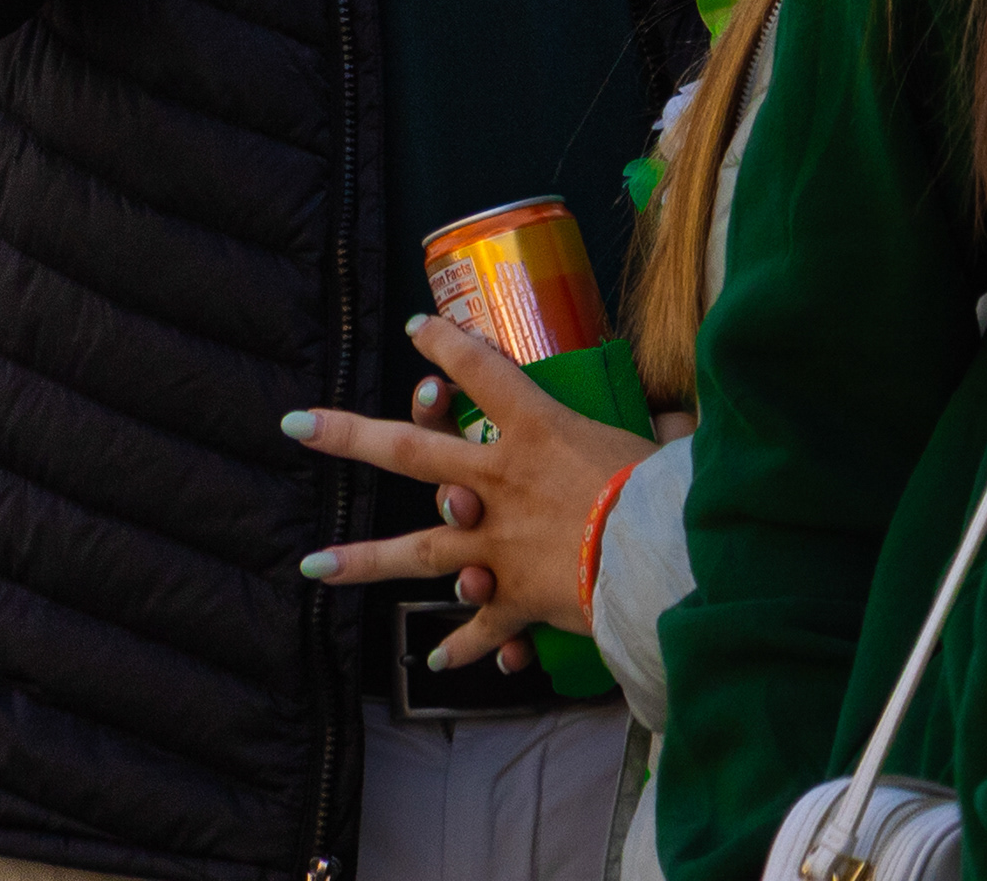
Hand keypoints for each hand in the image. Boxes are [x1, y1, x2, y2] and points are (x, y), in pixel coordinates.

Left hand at [282, 315, 655, 673]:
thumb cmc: (664, 491)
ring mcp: (496, 544)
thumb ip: (661, 426)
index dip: (446, 343)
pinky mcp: (513, 599)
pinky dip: (461, 645)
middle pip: (410, 452)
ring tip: (313, 566)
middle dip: (349, 437)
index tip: (416, 327)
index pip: (481, 370)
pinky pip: (479, 627)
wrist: (656, 560)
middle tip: (298, 425)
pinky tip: (434, 657)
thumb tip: (688, 417)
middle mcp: (497, 483)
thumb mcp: (659, 440)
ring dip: (362, 560)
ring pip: (417, 551)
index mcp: (534, 430)